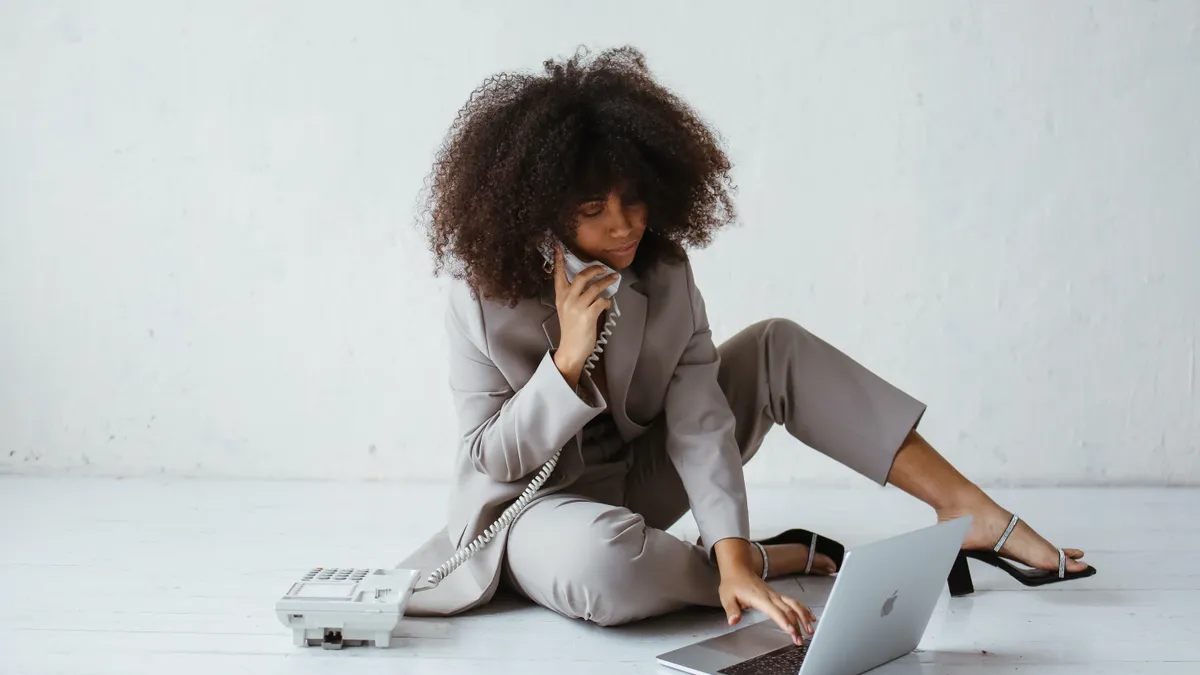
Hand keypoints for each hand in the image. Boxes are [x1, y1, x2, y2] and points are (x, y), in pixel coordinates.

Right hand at [551, 244, 617, 386]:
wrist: (571, 349)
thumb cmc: (571, 329)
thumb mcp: (568, 309)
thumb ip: (575, 295)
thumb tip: (592, 283)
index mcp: (561, 296)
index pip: (558, 274)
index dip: (559, 260)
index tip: (559, 247)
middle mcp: (568, 299)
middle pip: (581, 276)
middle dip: (595, 269)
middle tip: (604, 268)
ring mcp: (578, 307)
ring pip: (595, 288)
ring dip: (607, 282)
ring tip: (614, 278)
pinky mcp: (588, 316)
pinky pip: (602, 301)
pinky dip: (608, 300)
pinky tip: (608, 302)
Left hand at [719, 570, 814, 644]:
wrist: (738, 569)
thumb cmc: (733, 583)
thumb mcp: (727, 597)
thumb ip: (731, 610)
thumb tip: (733, 620)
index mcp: (759, 598)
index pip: (774, 611)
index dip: (784, 621)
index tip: (791, 631)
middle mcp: (770, 596)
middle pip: (788, 611)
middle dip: (796, 626)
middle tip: (800, 641)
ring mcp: (775, 595)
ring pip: (794, 605)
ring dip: (803, 618)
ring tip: (810, 631)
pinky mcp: (777, 596)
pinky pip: (794, 602)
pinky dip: (804, 610)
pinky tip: (810, 617)